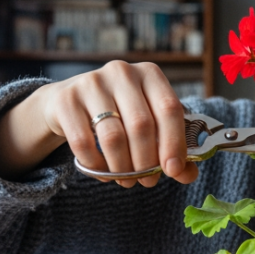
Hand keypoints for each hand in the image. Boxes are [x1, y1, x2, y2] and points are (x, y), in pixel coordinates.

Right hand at [0, 61, 197, 186]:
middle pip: (142, 125)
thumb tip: (188, 175)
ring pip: (113, 137)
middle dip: (147, 162)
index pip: (170, 108)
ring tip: (126, 180)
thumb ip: (171, 148)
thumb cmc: (118, 114)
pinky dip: (96, 166)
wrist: (67, 103)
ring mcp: (91, 83)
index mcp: (149, 74)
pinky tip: (102, 173)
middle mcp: (122, 72)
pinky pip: (84, 143)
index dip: (174, 143)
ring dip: (122, 168)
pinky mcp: (66, 100)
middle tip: (147, 181)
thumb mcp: (148, 124)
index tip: (173, 170)